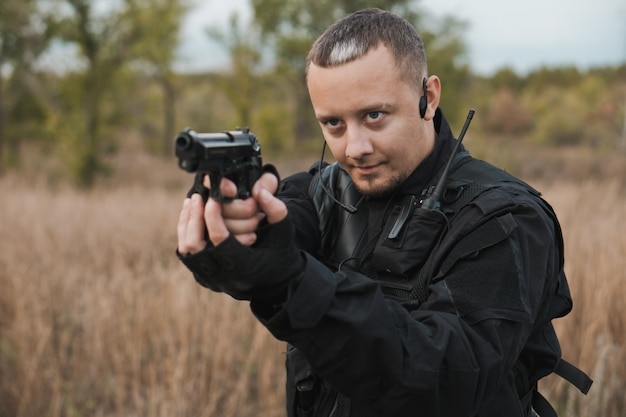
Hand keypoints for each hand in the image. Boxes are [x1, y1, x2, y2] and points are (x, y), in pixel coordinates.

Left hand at [176, 172, 303, 299]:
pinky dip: (186, 231)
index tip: (213, 196)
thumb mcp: (284, 232)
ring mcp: (210, 278)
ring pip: (187, 248)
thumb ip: (277, 211)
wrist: (275, 282)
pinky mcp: (202, 276)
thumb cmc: (280, 254)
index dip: (213, 214)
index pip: (219, 238)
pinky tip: (191, 213)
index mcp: (243, 267)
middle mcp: (223, 276)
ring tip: (193, 200)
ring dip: (187, 222)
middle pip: (196, 244)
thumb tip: (261, 192)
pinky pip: (186, 252)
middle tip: (197, 196)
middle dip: (194, 217)